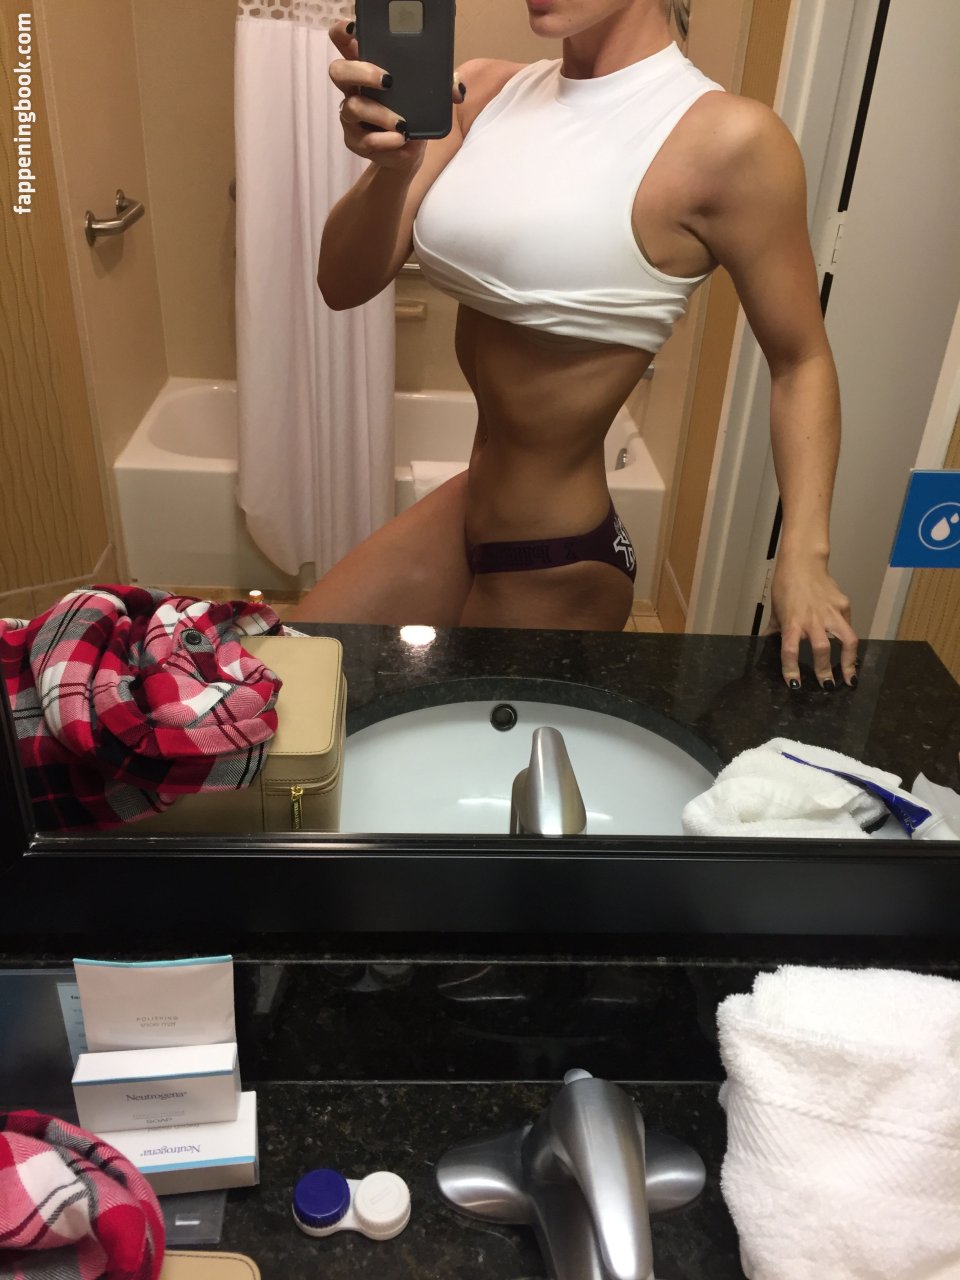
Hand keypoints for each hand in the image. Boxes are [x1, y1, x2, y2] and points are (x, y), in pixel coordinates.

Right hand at [328, 22, 464, 172]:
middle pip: (338, 71)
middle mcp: (353, 90)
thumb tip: (457, 90)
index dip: (343, 33)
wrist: (407, 153)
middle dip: (361, 72)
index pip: (343, 43)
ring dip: (381, 114)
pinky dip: (387, 141)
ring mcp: (351, 117)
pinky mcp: (356, 142)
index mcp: (366, 68)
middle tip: (388, 81)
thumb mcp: (428, 96)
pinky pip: (366, 140)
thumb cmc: (413, 114)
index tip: (354, 29)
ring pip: (354, 108)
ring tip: (403, 124)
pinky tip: (401, 140)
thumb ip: (443, 86)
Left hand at [765, 554, 857, 689]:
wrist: (803, 562)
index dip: (791, 671)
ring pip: (846, 640)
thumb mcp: (776, 609)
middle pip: (821, 649)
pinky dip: (849, 641)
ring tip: (849, 678)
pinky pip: (848, 626)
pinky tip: (849, 652)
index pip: (790, 651)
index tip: (795, 685)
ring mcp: (831, 612)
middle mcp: (812, 619)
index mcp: (792, 622)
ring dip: (848, 662)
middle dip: (824, 671)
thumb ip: (775, 629)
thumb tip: (766, 642)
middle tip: (826, 686)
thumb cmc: (786, 585)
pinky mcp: (843, 605)